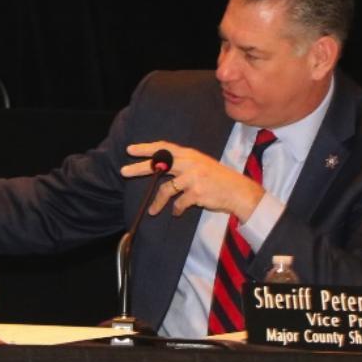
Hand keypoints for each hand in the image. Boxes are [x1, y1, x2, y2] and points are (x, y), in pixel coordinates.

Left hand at [121, 141, 263, 220]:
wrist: (238, 192)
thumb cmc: (218, 179)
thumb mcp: (201, 165)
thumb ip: (183, 165)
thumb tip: (160, 168)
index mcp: (190, 155)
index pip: (164, 148)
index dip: (147, 148)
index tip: (131, 149)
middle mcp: (190, 163)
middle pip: (159, 164)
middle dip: (139, 168)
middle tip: (124, 171)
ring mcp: (193, 178)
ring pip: (166, 190)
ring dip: (157, 202)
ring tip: (152, 211)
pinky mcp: (196, 193)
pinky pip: (178, 203)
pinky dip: (176, 209)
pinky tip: (177, 213)